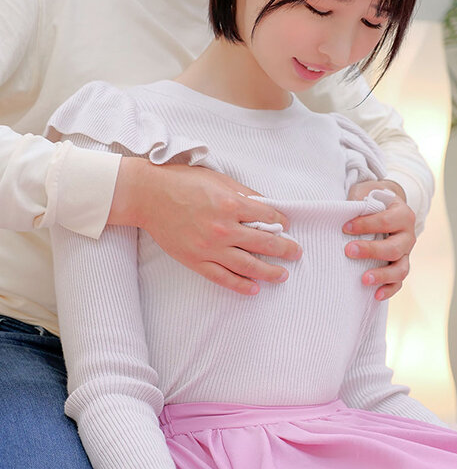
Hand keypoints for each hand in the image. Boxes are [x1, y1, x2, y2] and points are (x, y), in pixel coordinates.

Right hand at [109, 158, 301, 295]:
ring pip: (248, 266)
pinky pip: (223, 278)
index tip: (286, 225)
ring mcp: (210, 248)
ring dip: (270, 272)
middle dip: (285, 249)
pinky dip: (241, 285)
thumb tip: (265, 205)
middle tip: (296, 253)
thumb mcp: (218, 179)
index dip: (282, 221)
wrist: (148, 196)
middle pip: (265, 244)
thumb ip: (244, 193)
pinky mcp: (196, 261)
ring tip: (282, 275)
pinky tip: (255, 289)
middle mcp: (224, 229)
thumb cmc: (182, 182)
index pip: (268, 217)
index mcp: (231, 204)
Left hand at [344, 180, 414, 300]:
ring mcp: (406, 253)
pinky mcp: (401, 266)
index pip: (386, 221)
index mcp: (402, 214)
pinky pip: (399, 282)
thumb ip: (358, 201)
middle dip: (371, 251)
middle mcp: (408, 235)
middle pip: (394, 248)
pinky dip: (389, 289)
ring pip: (401, 269)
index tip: (344, 227)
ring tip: (363, 279)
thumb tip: (341, 212)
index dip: (365, 225)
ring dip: (382, 275)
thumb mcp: (366, 193)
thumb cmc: (372, 200)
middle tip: (348, 251)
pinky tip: (375, 295)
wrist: (386, 206)